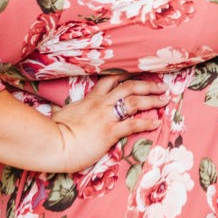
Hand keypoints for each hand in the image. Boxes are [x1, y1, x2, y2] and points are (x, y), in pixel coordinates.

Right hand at [51, 75, 168, 171]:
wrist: (53, 143)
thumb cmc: (54, 130)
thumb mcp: (63, 114)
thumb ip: (70, 111)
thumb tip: (63, 112)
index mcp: (91, 98)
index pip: (112, 79)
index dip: (127, 75)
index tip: (139, 74)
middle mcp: (102, 103)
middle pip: (130, 87)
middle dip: (148, 85)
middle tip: (162, 86)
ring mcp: (107, 117)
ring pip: (135, 101)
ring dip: (152, 100)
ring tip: (164, 100)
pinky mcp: (110, 132)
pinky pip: (133, 124)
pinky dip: (147, 122)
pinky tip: (156, 122)